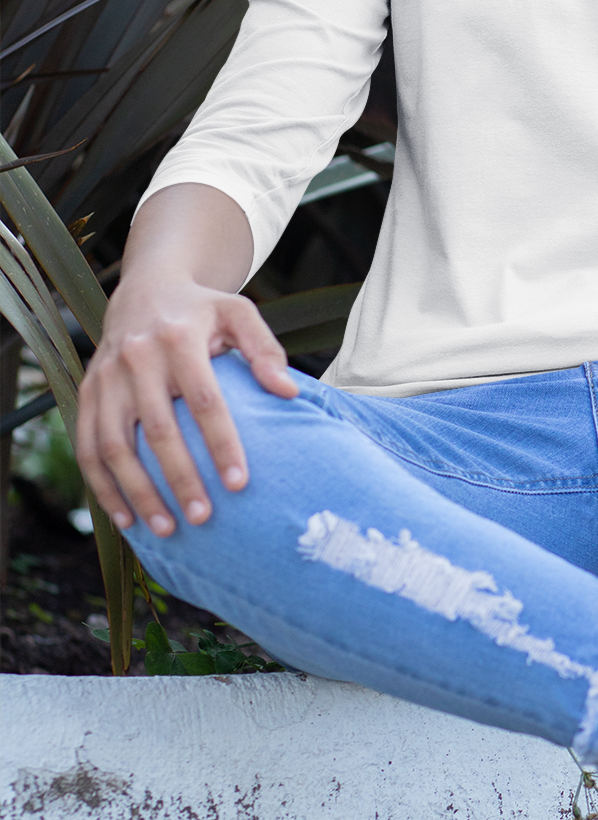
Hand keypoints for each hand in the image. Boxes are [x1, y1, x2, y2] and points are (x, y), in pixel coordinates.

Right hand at [77, 276, 295, 537]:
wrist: (145, 290)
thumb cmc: (202, 310)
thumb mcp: (239, 313)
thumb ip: (265, 349)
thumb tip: (288, 392)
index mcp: (178, 338)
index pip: (203, 400)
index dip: (221, 443)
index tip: (239, 483)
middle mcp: (136, 359)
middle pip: (157, 430)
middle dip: (179, 478)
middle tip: (204, 517)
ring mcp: (105, 379)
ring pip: (114, 446)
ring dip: (137, 493)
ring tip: (166, 529)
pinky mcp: (86, 394)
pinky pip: (88, 447)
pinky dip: (103, 487)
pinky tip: (126, 518)